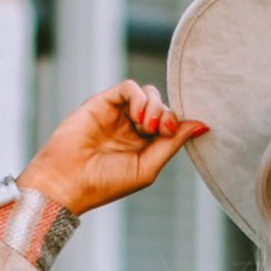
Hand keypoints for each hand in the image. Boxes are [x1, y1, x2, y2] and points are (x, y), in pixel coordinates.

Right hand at [16, 80, 207, 216]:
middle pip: (163, 107)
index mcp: (146, 149)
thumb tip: (202, 124)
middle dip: (166, 115)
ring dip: (154, 106)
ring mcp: (119, 115)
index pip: (171, 126)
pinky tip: (137, 114)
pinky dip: (139, 96)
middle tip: (157, 130)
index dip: (177, 124)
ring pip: (149, 94)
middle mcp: (133, 130)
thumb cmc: (106, 182)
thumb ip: (172, 143)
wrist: (68, 179)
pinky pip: (129, 88)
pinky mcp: (103, 102)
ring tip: (145, 125)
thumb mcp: (148, 166)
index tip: (171, 133)